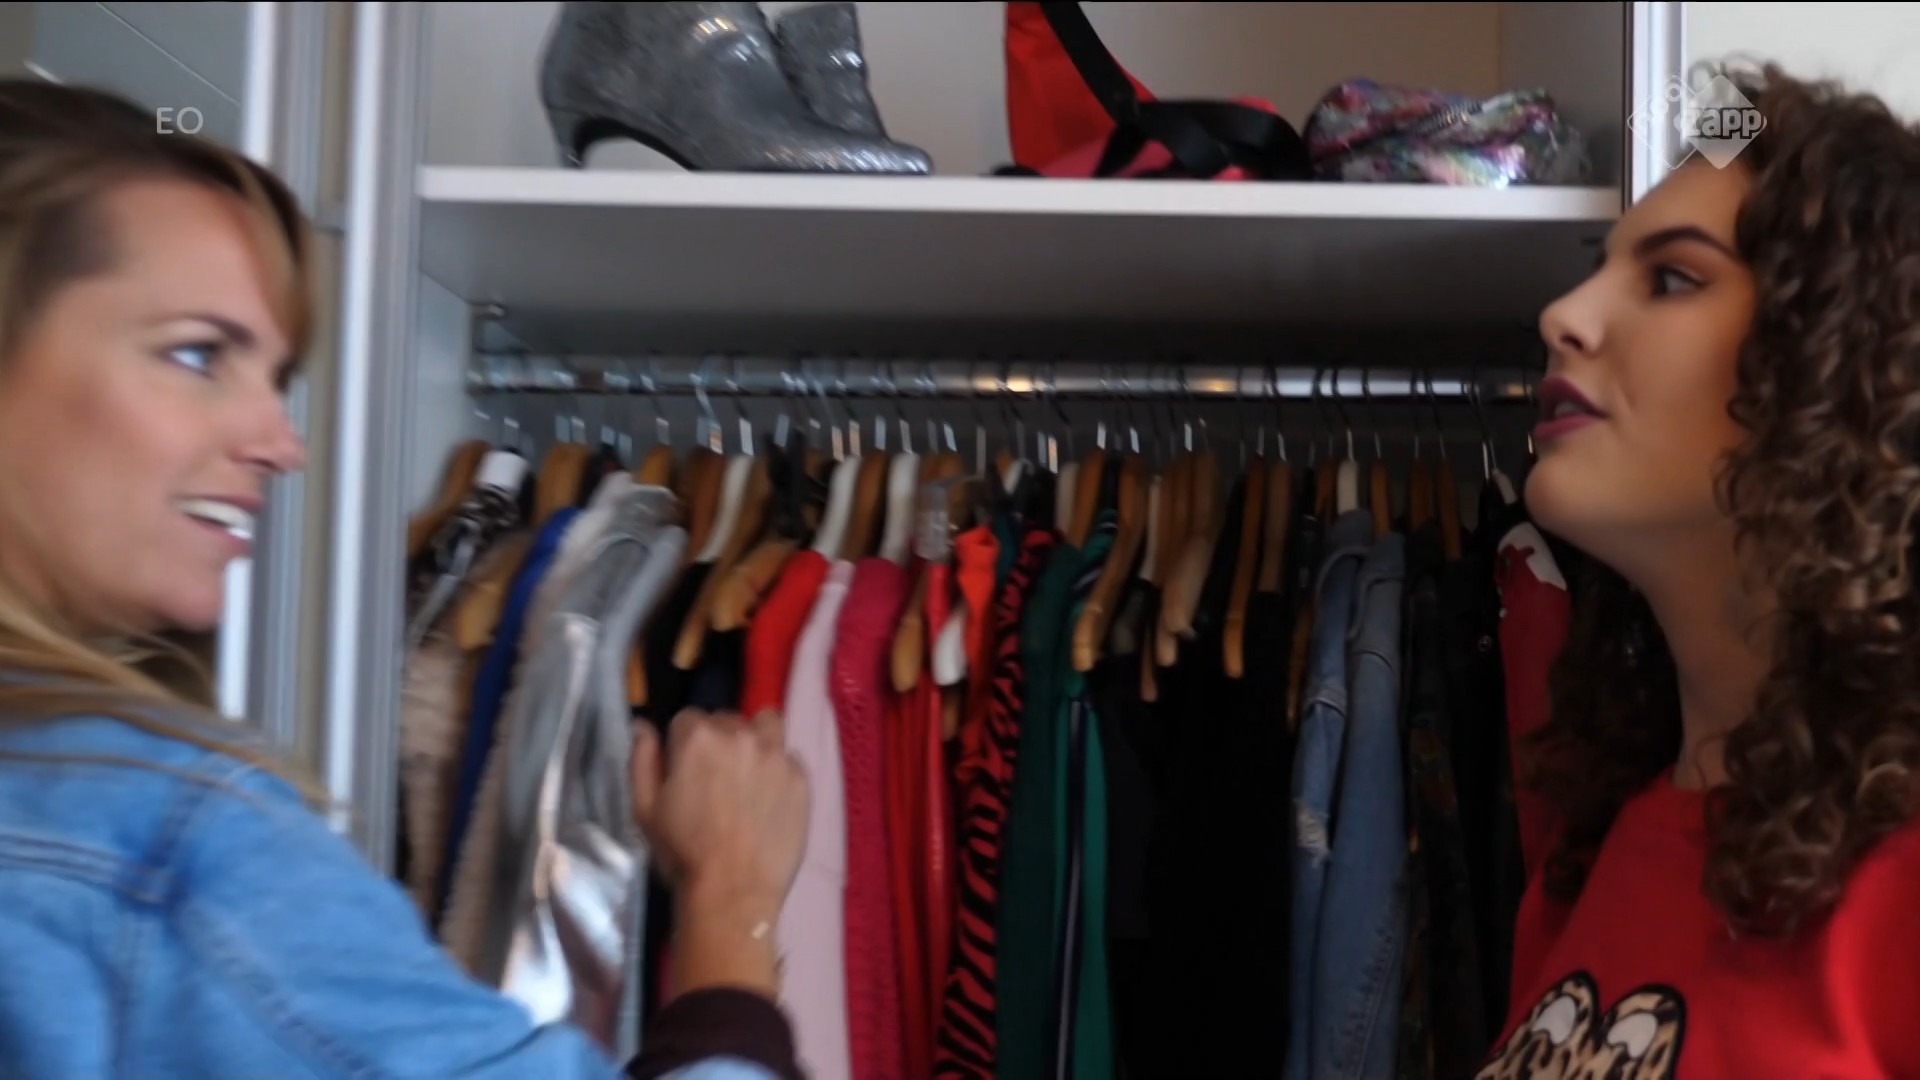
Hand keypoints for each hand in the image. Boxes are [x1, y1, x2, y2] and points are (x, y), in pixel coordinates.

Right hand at [630, 707, 809, 997]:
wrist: (733, 892)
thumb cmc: (682, 853)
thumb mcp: (644, 809)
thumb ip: (642, 760)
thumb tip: (643, 725)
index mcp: (697, 738)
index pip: (689, 719)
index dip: (684, 744)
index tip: (686, 771)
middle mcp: (740, 736)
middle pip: (727, 720)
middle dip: (719, 740)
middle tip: (716, 779)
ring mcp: (776, 755)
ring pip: (766, 725)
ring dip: (755, 739)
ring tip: (749, 773)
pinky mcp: (801, 778)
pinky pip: (789, 758)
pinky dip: (779, 770)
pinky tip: (770, 798)